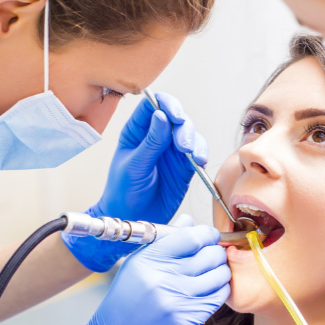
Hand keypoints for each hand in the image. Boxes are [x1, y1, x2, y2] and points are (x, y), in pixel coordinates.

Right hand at [25, 216, 230, 324]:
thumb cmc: (124, 303)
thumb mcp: (136, 266)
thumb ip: (165, 243)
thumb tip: (189, 221)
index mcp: (149, 260)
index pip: (192, 236)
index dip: (207, 234)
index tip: (209, 237)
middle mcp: (163, 278)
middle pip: (210, 254)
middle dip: (217, 253)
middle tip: (213, 257)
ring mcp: (176, 301)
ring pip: (220, 276)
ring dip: (221, 273)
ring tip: (212, 275)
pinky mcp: (187, 321)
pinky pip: (218, 298)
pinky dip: (219, 292)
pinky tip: (209, 292)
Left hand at [64, 93, 208, 270]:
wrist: (131, 219)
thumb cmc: (123, 192)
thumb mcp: (133, 166)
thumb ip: (150, 142)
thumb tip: (160, 116)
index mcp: (137, 131)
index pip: (153, 105)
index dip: (166, 104)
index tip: (174, 116)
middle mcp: (157, 137)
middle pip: (176, 118)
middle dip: (184, 128)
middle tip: (184, 146)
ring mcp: (172, 151)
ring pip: (190, 134)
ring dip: (195, 141)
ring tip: (193, 157)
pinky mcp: (185, 166)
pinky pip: (198, 153)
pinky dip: (201, 154)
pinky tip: (199, 162)